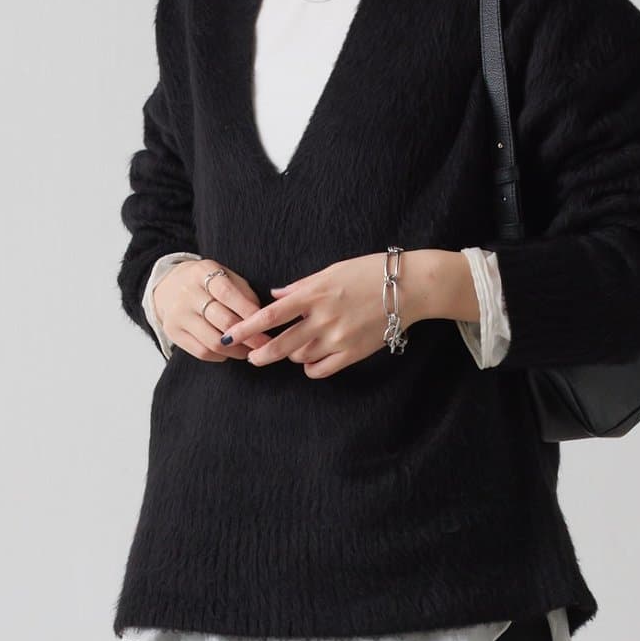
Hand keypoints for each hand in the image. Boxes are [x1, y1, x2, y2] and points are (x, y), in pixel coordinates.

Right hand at [153, 258, 269, 361]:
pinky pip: (201, 352)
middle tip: (266, 344)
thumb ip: (243, 292)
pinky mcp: (172, 332)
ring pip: (213, 341)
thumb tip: (263, 317)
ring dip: (237, 350)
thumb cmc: (206, 283)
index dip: (249, 311)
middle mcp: (187, 293)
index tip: (268, 324)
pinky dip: (221, 356)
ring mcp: (178, 314)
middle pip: (223, 320)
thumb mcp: (223, 275)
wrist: (167, 287)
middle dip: (250, 336)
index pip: (228, 293)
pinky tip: (230, 352)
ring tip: (251, 351)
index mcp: (202, 272)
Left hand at [224, 250, 476, 378]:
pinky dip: (310, 367)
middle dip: (261, 353)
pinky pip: (321, 369)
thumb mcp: (332, 271)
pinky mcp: (353, 353)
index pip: (271, 315)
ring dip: (292, 355)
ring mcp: (338, 338)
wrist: (409, 288)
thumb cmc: (370, 272)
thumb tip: (275, 297)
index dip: (247, 326)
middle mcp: (323, 318)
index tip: (230, 335)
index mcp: (315, 294)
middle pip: (281, 345)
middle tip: (252, 356)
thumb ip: (301, 287)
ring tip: (295, 346)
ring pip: (300, 358)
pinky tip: (311, 360)